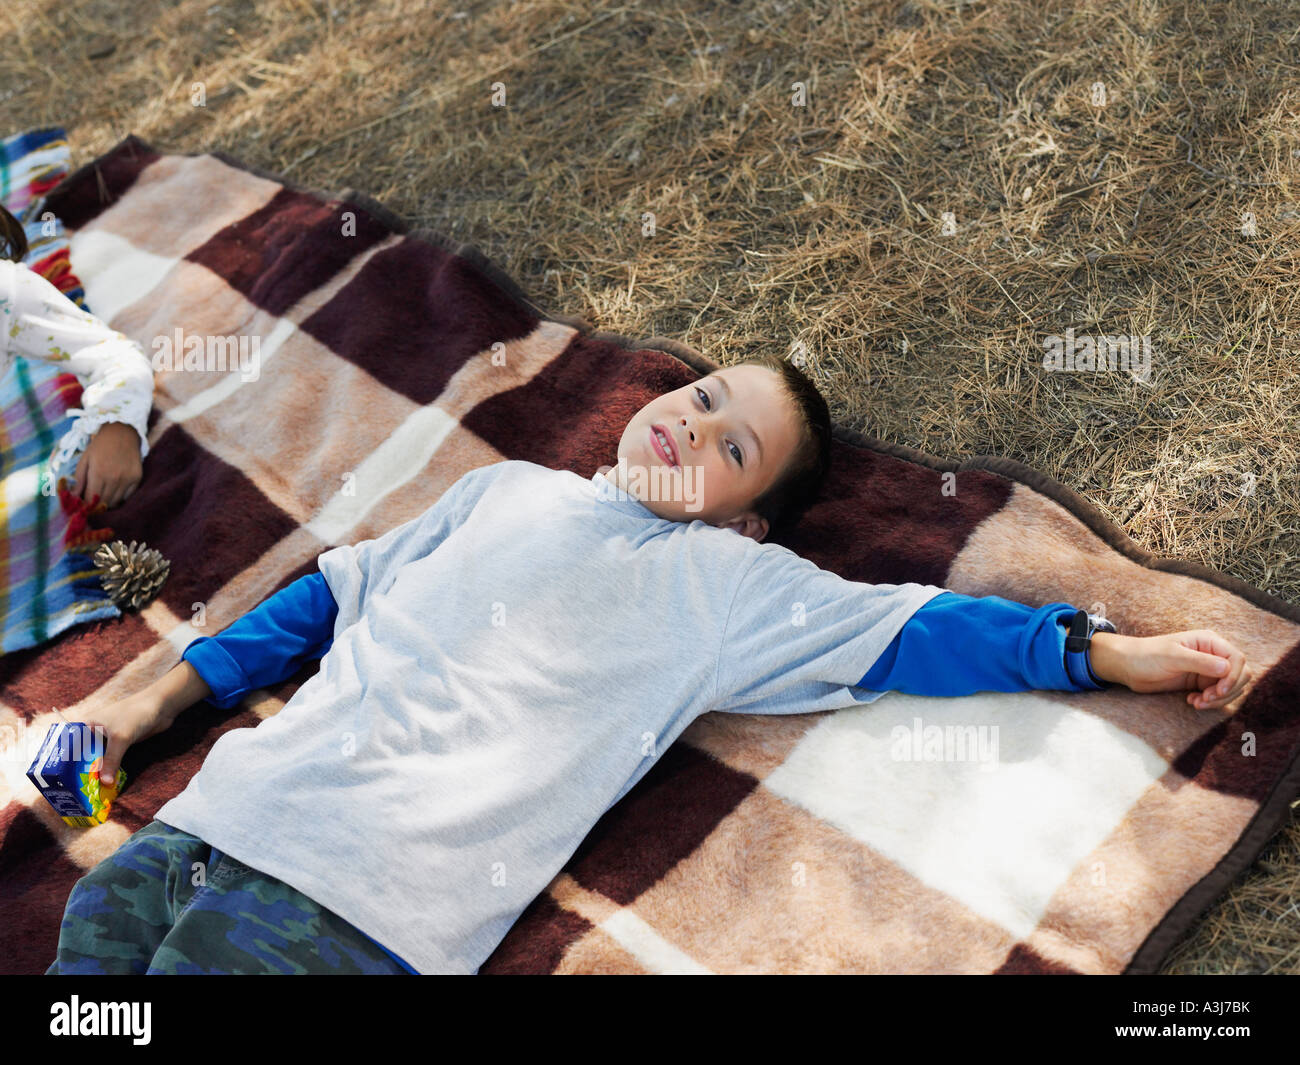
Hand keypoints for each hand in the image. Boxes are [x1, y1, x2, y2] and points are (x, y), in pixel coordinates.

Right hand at [65, 690, 174, 786]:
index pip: (68, 746)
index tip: (62, 780)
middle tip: (75, 791)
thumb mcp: (120, 738)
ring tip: (89, 792)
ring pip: (97, 759)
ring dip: (96, 773)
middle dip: (81, 771)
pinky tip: (106, 783)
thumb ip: (111, 760)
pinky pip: (110, 760)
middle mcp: (93, 733)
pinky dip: (108, 770)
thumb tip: (104, 782)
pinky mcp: (119, 745)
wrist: (160, 707)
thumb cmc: (135, 714)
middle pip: (82, 755)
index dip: (64, 762)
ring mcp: (106, 739)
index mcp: (86, 725)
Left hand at [71, 421, 142, 507]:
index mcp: (98, 473)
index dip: (86, 505)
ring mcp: (127, 479)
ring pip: (116, 502)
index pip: (91, 499)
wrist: (122, 432)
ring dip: (108, 502)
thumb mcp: (85, 459)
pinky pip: (128, 496)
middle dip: (96, 505)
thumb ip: (79, 479)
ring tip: (103, 496)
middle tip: (92, 502)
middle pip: (104, 503)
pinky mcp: (137, 478)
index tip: (83, 505)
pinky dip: (120, 497)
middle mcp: (114, 478)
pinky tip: (115, 490)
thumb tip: (73, 497)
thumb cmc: (100, 446)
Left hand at [1092, 630, 1251, 709]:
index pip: (1237, 659)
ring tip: (1197, 703)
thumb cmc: (1147, 656)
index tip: (1218, 691)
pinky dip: (1209, 702)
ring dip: (1218, 699)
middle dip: (1226, 691)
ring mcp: (1207, 669)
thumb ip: (1200, 662)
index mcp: (1209, 642)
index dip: (1234, 677)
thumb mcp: (1172, 657)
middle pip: (1240, 675)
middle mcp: (1212, 654)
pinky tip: (1192, 702)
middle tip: (1205, 699)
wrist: (1128, 666)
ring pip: (1230, 687)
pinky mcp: (1200, 682)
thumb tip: (1228, 668)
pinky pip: (1216, 695)